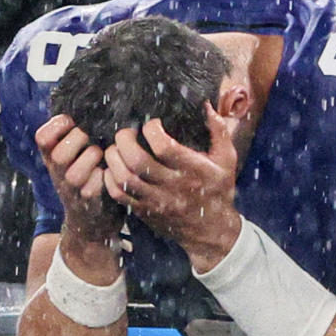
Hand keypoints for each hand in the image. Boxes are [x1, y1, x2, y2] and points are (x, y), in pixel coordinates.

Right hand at [36, 114, 124, 249]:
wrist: (91, 219)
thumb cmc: (87, 176)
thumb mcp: (72, 154)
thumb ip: (72, 131)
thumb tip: (86, 98)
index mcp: (51, 156)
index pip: (42, 137)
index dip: (58, 125)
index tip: (73, 122)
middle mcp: (57, 173)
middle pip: (60, 154)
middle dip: (80, 140)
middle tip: (91, 140)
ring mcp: (71, 190)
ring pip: (76, 171)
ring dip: (93, 158)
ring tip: (101, 157)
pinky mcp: (87, 202)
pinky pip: (95, 185)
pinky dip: (104, 176)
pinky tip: (107, 173)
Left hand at [103, 105, 242, 271]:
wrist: (211, 231)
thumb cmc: (218, 190)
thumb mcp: (226, 159)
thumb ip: (218, 130)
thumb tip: (205, 104)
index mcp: (192, 170)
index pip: (164, 147)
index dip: (151, 130)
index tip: (152, 124)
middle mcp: (172, 186)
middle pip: (137, 162)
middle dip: (124, 141)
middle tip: (125, 132)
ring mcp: (156, 201)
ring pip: (124, 178)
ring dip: (113, 159)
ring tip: (115, 148)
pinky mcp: (144, 212)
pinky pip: (119, 196)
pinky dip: (109, 180)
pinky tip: (112, 168)